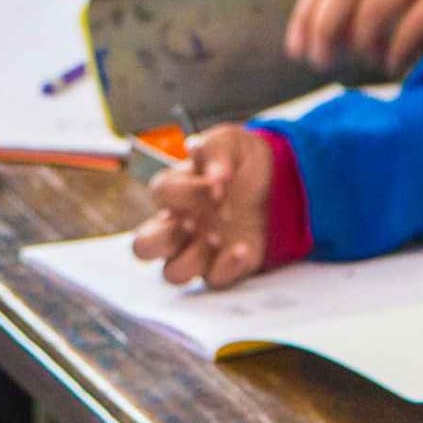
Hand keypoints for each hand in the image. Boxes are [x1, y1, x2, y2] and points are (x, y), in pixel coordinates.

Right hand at [131, 124, 278, 289]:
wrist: (279, 181)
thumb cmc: (241, 162)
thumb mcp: (230, 141)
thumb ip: (216, 149)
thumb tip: (213, 173)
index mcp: (174, 191)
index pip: (161, 194)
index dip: (185, 192)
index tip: (218, 185)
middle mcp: (178, 225)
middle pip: (143, 247)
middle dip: (164, 238)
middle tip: (193, 223)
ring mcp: (198, 250)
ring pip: (172, 273)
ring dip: (193, 259)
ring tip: (218, 237)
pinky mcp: (224, 267)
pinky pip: (214, 281)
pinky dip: (227, 268)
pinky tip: (244, 247)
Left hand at [289, 0, 422, 69]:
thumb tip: (316, 32)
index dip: (306, 14)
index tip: (297, 47)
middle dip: (324, 32)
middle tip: (320, 62)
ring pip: (372, 9)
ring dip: (362, 46)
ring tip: (367, 63)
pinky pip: (409, 26)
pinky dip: (396, 52)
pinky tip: (397, 64)